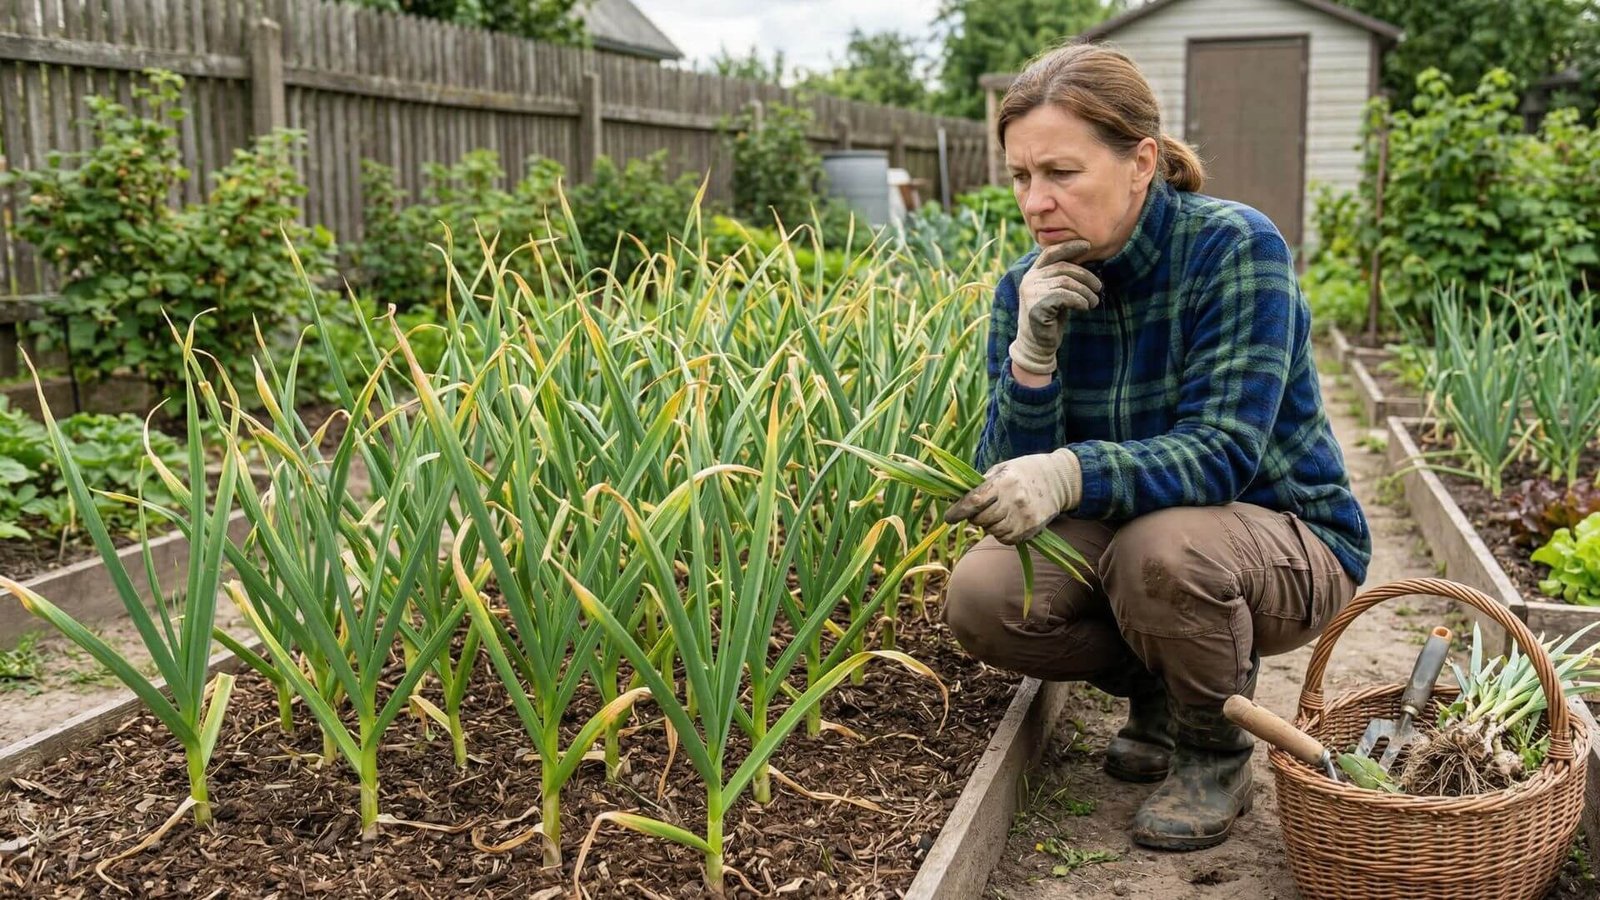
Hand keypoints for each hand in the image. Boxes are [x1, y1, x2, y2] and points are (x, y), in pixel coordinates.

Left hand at [943, 448, 1082, 543]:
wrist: (1058, 480)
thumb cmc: (1024, 471)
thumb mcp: (1002, 468)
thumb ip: (982, 484)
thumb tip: (957, 500)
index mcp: (1005, 481)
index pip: (975, 501)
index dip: (958, 511)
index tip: (949, 517)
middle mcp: (1015, 500)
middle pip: (982, 519)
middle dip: (974, 517)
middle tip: (977, 511)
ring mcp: (1025, 516)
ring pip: (993, 531)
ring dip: (988, 526)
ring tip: (997, 513)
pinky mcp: (1032, 529)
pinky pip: (1006, 539)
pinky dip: (1001, 533)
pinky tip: (1007, 521)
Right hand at [1009, 240, 1101, 375]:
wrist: (1037, 344)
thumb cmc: (1051, 318)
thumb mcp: (1057, 294)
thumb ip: (1064, 279)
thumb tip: (1086, 262)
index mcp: (1033, 274)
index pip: (1050, 253)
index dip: (1069, 246)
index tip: (1088, 245)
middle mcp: (1029, 280)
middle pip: (1063, 267)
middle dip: (1085, 276)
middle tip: (1099, 287)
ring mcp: (1031, 292)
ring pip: (1066, 282)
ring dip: (1085, 291)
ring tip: (1094, 301)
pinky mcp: (1036, 306)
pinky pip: (1064, 296)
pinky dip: (1079, 301)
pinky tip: (1085, 307)